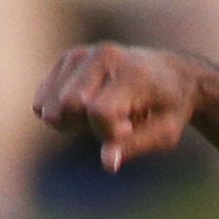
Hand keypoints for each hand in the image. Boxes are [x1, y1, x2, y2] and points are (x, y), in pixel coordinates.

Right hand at [34, 44, 200, 171]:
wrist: (171, 75)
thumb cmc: (168, 108)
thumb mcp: (164, 133)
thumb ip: (133, 147)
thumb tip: (107, 163)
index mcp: (130, 74)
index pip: (98, 113)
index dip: (109, 133)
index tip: (130, 128)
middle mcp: (102, 56)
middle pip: (68, 106)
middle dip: (87, 125)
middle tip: (119, 119)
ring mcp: (81, 55)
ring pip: (53, 104)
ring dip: (76, 119)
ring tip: (106, 110)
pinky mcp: (68, 60)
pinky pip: (46, 98)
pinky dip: (65, 112)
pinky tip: (88, 106)